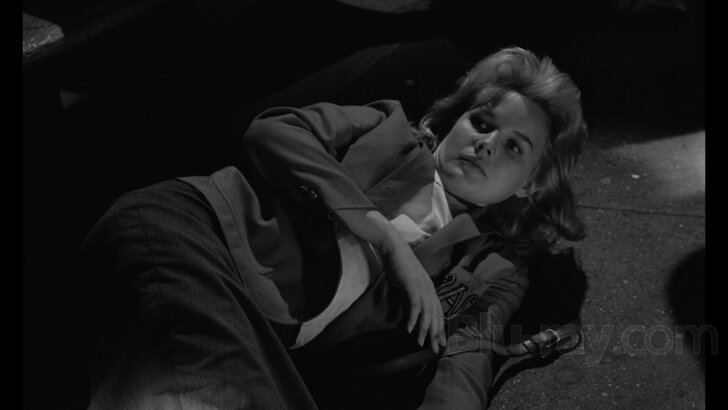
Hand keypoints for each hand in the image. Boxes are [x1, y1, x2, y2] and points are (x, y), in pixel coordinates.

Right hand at [333, 208, 445, 352]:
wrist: (394, 247)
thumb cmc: (399, 265)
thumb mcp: (407, 284)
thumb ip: (410, 298)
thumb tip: (410, 313)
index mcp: (430, 289)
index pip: (438, 312)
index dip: (439, 328)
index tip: (439, 342)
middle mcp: (429, 289)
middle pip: (436, 316)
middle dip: (435, 334)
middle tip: (434, 349)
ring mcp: (422, 287)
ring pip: (427, 313)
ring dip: (424, 330)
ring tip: (420, 343)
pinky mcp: (413, 285)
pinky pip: (415, 305)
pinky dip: (412, 318)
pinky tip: (409, 329)